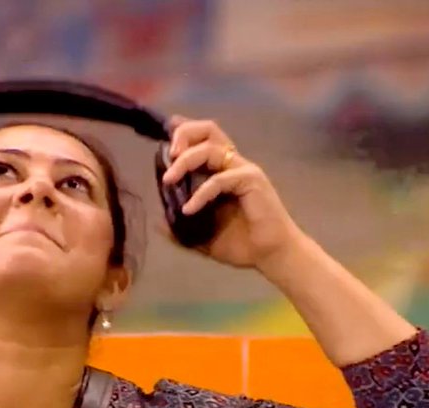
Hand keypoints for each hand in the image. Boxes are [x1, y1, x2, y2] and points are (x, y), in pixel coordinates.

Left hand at [159, 115, 299, 269]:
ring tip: (169, 180)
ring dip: (185, 161)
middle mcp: (232, 164)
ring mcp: (243, 170)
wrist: (270, 256)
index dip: (183, 132)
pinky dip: (200, 193)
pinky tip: (188, 210)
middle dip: (184, 134)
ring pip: (211, 148)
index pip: (202, 138)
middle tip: (169, 155)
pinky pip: (219, 179)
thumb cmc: (241, 244)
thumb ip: (180, 229)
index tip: (164, 138)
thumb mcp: (201, 237)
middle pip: (209, 129)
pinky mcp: (251, 180)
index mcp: (221, 170)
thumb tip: (158, 222)